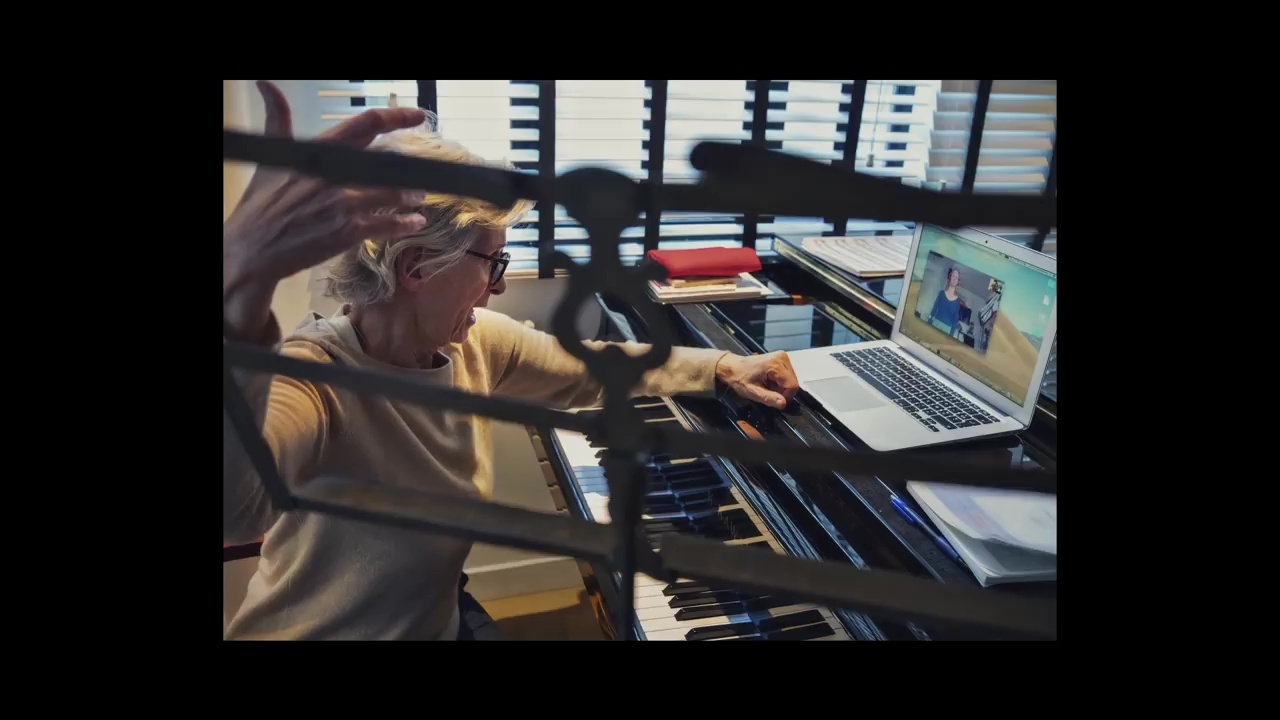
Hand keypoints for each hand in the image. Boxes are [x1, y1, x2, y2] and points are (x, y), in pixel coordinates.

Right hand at [223, 81, 429, 339]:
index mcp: (317, 152)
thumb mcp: (272, 157)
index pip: (363, 125)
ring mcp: (341, 204)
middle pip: (387, 163)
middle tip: (420, 177)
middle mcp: (333, 175)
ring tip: (417, 199)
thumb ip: (278, 119)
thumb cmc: (262, 204)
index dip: (395, 117)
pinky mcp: (346, 232)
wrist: (253, 248)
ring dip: (410, 196)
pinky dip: (405, 222)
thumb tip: (265, 82)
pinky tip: (415, 221)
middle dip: (408, 170)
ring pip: (392, 193)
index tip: (418, 115)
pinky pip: (386, 224)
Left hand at [715, 351, 798, 409]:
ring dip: (781, 387)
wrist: (732, 367)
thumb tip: (783, 404)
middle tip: (768, 392)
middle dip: (783, 391)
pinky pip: (788, 375)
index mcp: (776, 364)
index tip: (773, 399)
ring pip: (791, 379)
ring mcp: (782, 356)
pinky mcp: (781, 358)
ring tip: (767, 386)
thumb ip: (769, 398)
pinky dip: (780, 381)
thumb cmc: (740, 378)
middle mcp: (782, 357)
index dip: (785, 396)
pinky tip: (769, 381)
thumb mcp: (752, 392)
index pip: (792, 385)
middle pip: (793, 382)